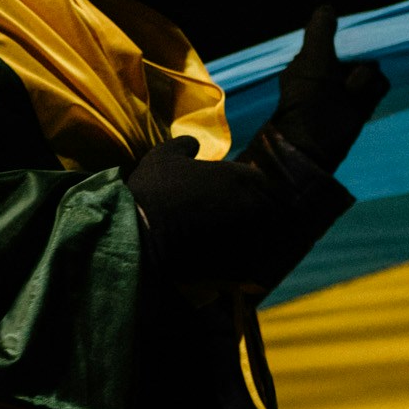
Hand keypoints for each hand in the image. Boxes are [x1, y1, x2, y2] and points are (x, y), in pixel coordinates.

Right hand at [124, 137, 290, 284]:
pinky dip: (241, 263)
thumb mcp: (164, 157)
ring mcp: (250, 237)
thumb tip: (193, 143)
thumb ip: (183, 145)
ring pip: (263, 239)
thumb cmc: (153, 191)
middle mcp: (253, 206)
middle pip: (268, 212)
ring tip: (227, 242)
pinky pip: (251, 265)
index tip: (230, 195)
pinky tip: (221, 261)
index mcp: (243, 178)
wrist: (140, 236)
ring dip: (250, 239)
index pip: (261, 182)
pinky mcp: (241, 265)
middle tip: (231, 220)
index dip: (247, 188)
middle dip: (254, 214)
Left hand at [267, 5, 388, 172]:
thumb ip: (320, 33)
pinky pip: (380, 86)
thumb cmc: (307, 101)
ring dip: (363, 82)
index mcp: (316, 59)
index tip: (349, 48)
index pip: (342, 39)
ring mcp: (349, 89)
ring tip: (348, 98)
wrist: (313, 145)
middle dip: (356, 66)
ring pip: (373, 69)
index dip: (349, 42)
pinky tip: (359, 106)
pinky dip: (372, 94)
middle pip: (362, 52)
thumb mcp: (312, 61)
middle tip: (341, 84)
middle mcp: (334, 71)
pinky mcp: (363, 105)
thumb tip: (327, 8)